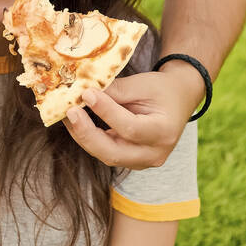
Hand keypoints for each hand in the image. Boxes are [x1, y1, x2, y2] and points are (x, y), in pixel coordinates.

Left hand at [64, 63, 204, 169]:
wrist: (177, 100)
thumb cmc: (160, 90)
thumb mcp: (142, 85)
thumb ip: (115, 91)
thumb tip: (83, 92)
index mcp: (163, 132)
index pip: (130, 128)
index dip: (106, 112)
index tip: (87, 94)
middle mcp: (154, 154)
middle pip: (114, 153)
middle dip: (87, 133)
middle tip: (70, 111)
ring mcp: (142, 161)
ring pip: (106, 155)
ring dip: (84, 135)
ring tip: (68, 113)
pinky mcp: (130, 160)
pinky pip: (105, 152)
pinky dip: (89, 137)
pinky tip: (77, 121)